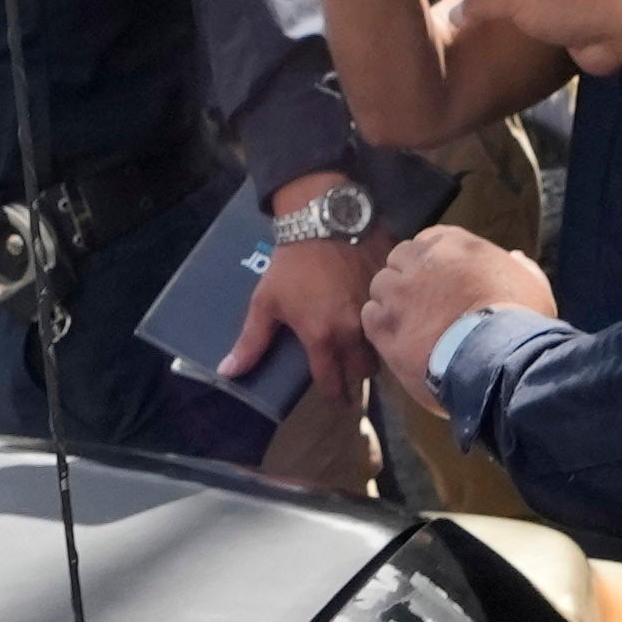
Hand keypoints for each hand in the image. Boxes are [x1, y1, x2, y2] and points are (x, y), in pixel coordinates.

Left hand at [250, 220, 378, 400]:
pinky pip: (395, 313)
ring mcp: (376, 309)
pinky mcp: (390, 289)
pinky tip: (382, 313)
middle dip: (358, 373)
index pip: (333, 382)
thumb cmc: (290, 263)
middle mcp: (354, 330)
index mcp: (323, 337)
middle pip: (365, 370)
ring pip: (384, 344)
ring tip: (366, 345)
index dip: (335, 396)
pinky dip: (388, 317)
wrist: (323, 218)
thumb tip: (226, 374)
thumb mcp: (266, 302)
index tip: (339, 403)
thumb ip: (251, 342)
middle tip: (352, 368)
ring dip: (375, 349)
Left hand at [361, 217, 543, 367]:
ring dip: (392, 303)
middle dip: (407, 279)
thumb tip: (515, 258)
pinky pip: (370, 317)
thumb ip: (519, 267)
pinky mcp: (385, 327)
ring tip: (410, 326)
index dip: (430, 263)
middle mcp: (420, 261)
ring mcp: (399, 293)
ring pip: (381, 288)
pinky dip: (381, 327)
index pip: (427, 241)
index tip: (439, 281)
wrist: (499, 359)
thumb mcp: (532, 284)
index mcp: (454, 244)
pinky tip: (398, 340)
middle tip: (422, 304)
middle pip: (398, 261)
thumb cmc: (520, 320)